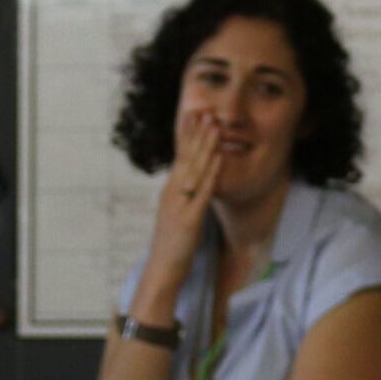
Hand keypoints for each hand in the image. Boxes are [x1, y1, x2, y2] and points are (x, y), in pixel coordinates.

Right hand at [133, 111, 226, 318]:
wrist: (162, 270)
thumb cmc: (171, 246)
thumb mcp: (176, 214)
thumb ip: (183, 197)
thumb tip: (192, 182)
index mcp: (170, 191)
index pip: (178, 157)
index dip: (187, 135)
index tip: (194, 114)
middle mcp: (172, 193)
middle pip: (185, 157)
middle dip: (196, 133)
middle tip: (205, 109)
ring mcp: (179, 205)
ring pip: (193, 169)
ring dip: (204, 146)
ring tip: (214, 125)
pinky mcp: (189, 219)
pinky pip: (202, 192)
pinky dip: (210, 173)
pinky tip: (218, 158)